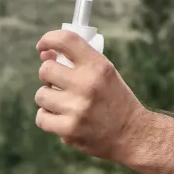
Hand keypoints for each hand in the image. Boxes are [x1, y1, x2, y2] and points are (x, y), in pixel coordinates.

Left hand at [34, 30, 149, 162]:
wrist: (132, 133)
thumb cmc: (115, 99)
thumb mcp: (105, 73)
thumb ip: (77, 62)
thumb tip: (44, 54)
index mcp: (98, 66)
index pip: (66, 40)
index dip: (49, 39)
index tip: (43, 46)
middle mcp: (87, 84)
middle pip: (46, 70)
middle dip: (49, 75)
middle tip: (59, 82)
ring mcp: (77, 108)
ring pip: (41, 95)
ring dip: (49, 98)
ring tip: (64, 103)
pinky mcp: (69, 130)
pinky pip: (41, 118)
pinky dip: (48, 118)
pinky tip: (62, 117)